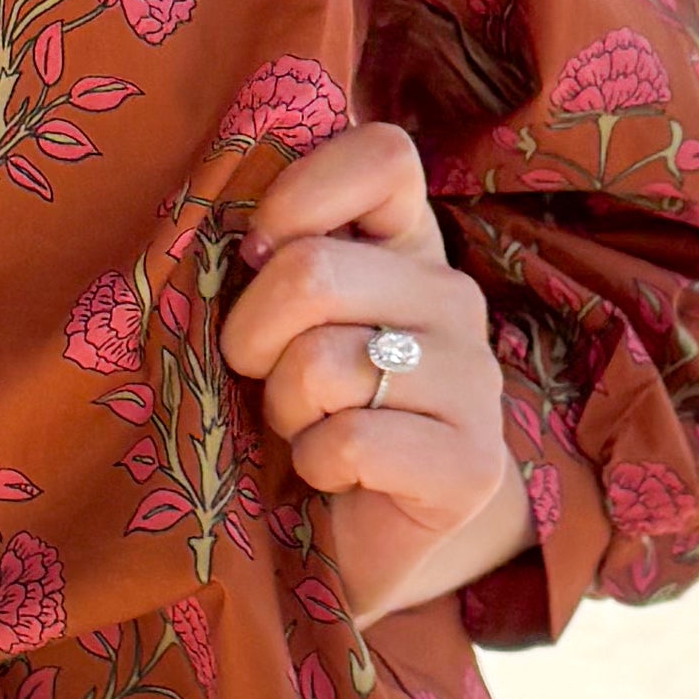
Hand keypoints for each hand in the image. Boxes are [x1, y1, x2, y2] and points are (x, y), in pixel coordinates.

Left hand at [219, 117, 532, 625]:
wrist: (332, 543)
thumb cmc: (280, 411)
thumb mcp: (262, 317)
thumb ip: (258, 254)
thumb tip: (222, 223)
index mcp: (406, 241)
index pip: (383, 155)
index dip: (301, 193)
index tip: (252, 253)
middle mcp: (453, 297)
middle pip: (314, 270)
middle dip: (249, 337)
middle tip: (259, 380)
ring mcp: (476, 382)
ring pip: (325, 362)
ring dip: (282, 410)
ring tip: (302, 431)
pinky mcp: (473, 466)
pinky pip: (352, 441)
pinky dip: (314, 465)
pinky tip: (333, 478)